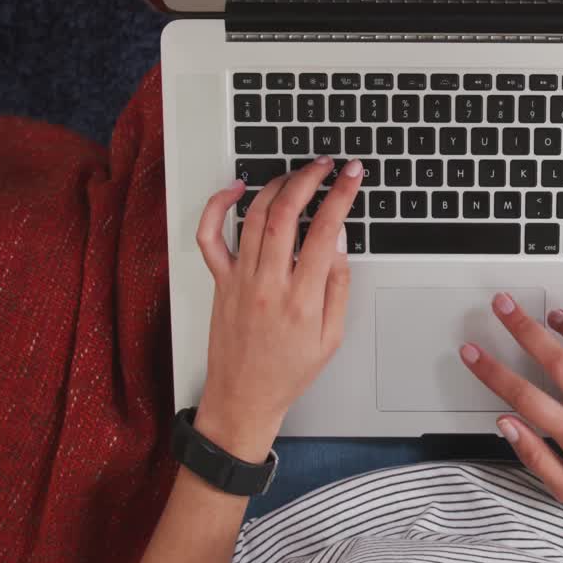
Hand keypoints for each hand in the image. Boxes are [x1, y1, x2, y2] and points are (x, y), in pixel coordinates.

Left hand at [192, 156, 362, 461]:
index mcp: (302, 300)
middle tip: (325, 164)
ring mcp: (238, 280)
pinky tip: (236, 188)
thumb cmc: (288, 372)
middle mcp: (268, 285)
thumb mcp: (332, 337)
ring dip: (276, 186)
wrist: (243, 398)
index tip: (353, 175)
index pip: (324, 232)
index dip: (342, 195)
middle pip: (285, 214)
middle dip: (308, 179)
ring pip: (253, 216)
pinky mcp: (218, 282)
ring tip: (296, 174)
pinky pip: (209, 237)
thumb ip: (337, 287)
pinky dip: (217, 206)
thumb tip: (339, 242)